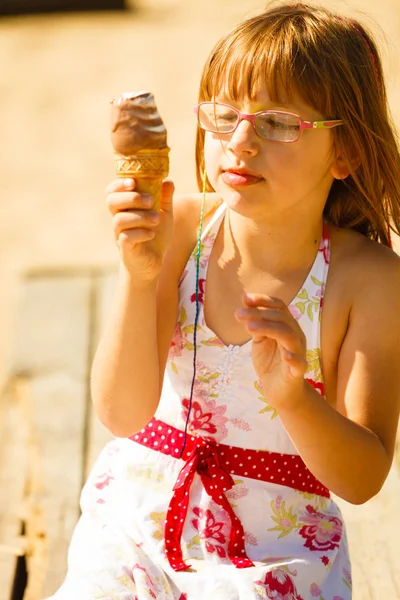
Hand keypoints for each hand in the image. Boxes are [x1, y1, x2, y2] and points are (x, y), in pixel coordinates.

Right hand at [106, 178, 173, 281]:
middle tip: (150, 200)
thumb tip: (168, 180)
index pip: (112, 191)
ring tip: (156, 219)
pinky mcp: (125, 248)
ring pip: (119, 219)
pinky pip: (126, 237)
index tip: (133, 182)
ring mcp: (119, 234)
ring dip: (140, 216)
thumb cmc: (156, 235)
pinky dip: (140, 233)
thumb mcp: (164, 214)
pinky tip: (151, 234)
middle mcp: (118, 219)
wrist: (153, 262)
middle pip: (112, 202)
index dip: (119, 184)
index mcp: (125, 208)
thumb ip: (165, 198)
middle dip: (131, 198)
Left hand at [235, 293, 307, 408]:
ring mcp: (298, 353)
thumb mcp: (260, 339)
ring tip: (249, 327)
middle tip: (238, 314)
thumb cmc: (270, 362)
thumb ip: (255, 322)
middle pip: (281, 318)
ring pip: (289, 335)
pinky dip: (293, 358)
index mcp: (287, 326)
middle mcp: (295, 336)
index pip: (279, 307)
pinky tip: (285, 355)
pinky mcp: (297, 372)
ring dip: (269, 329)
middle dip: (259, 313)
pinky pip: (300, 363)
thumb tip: (245, 298)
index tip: (244, 298)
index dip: (263, 300)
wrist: (279, 392)